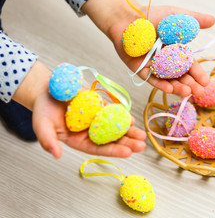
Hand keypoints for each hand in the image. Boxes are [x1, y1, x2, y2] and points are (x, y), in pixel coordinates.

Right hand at [13, 61, 145, 158]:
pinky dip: (122, 116)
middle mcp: (89, 132)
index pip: (98, 148)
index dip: (113, 151)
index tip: (128, 153)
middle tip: (142, 145)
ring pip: (114, 127)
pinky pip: (112, 113)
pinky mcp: (99, 108)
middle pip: (111, 140)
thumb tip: (56, 155)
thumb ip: (47, 141)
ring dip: (129, 131)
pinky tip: (132, 120)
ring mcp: (95, 120)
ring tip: (142, 134)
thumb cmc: (42, 110)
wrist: (46, 90)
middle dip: (127, 143)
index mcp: (78, 141)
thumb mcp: (42, 126)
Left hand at [83, 0, 214, 96]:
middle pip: (180, 76)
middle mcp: (165, 61)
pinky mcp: (139, 68)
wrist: (127, 15)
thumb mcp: (176, 16)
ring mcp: (153, 66)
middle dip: (190, 85)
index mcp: (176, 51)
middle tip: (199, 93)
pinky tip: (170, 89)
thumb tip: (214, 20)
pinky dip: (160, 83)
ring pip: (167, 80)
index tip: (206, 82)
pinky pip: (150, 78)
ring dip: (178, 87)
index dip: (198, 74)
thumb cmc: (151, 14)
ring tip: (187, 93)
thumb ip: (194, 19)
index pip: (189, 65)